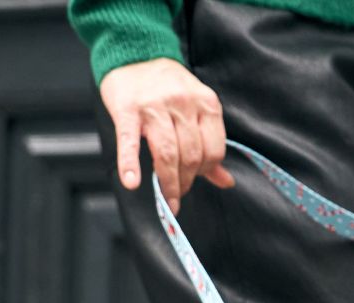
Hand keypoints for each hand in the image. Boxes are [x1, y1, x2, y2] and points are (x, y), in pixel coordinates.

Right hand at [100, 58, 234, 210]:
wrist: (135, 54)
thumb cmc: (167, 88)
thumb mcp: (197, 111)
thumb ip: (210, 146)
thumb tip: (226, 181)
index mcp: (205, 103)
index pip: (213, 150)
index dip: (205, 172)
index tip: (193, 179)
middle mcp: (183, 103)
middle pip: (191, 155)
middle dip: (185, 182)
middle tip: (177, 194)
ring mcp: (155, 106)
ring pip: (168, 153)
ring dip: (168, 182)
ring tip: (166, 197)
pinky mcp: (128, 110)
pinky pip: (130, 142)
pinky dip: (130, 164)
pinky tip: (131, 181)